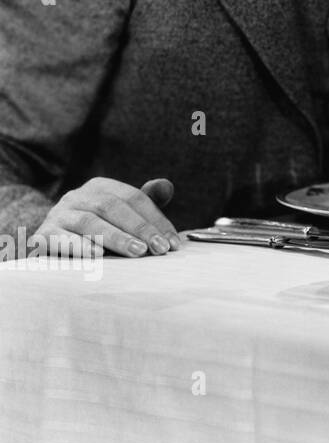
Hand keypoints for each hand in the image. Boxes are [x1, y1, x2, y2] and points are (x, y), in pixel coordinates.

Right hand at [30, 177, 180, 258]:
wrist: (51, 242)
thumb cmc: (98, 227)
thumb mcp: (121, 211)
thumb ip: (145, 200)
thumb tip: (167, 186)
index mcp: (100, 187)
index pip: (133, 198)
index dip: (156, 220)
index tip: (172, 243)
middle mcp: (77, 196)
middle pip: (111, 207)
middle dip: (139, 228)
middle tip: (158, 249)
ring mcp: (58, 214)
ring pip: (89, 222)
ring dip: (116, 237)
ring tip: (137, 252)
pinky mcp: (42, 235)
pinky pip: (60, 239)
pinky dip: (80, 246)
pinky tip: (97, 256)